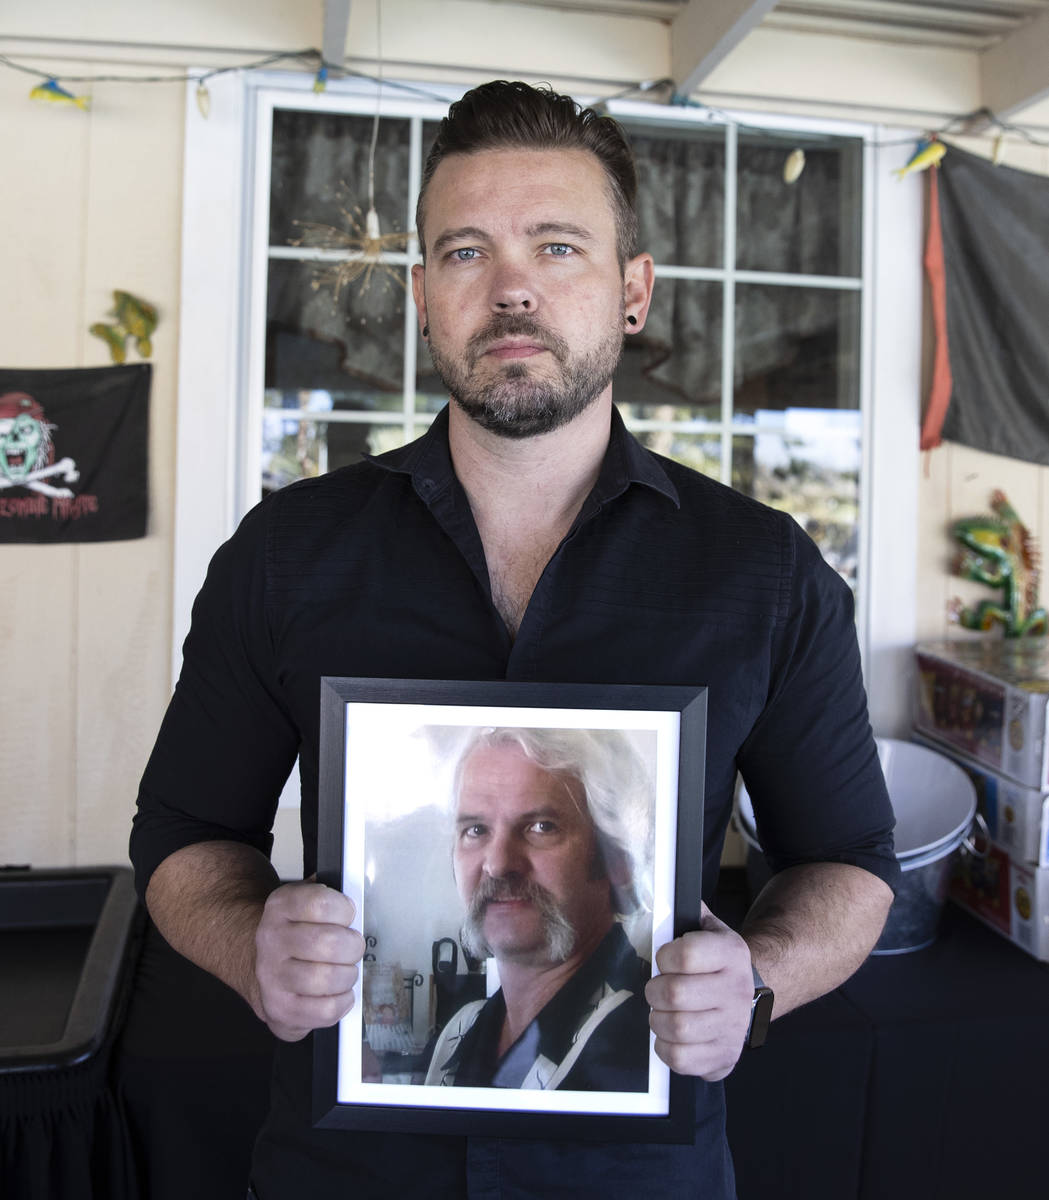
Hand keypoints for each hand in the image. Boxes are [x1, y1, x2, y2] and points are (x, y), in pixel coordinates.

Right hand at [252, 881, 364, 1041]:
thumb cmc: (295, 931)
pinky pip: (325, 1010)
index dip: (344, 910)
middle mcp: (270, 940)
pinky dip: (342, 1002)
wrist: (259, 962)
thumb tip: (357, 891)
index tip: (348, 915)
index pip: (321, 903)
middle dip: (352, 947)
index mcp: (280, 906)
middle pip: (329, 943)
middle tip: (352, 948)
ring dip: (347, 976)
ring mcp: (271, 977)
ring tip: (344, 971)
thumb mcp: (305, 900)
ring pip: (328, 978)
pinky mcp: (279, 1009)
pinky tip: (338, 993)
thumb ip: (330, 895)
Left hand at [644, 902, 754, 1080]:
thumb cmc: (717, 963)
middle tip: (656, 989)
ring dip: (657, 1020)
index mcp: (732, 954)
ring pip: (676, 1028)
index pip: (685, 954)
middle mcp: (736, 991)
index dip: (664, 956)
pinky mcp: (724, 1057)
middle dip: (654, 990)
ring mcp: (732, 1028)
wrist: (751, 997)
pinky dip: (665, 1048)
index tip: (664, 958)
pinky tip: (669, 1036)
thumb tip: (660, 896)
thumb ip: (686, 914)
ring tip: (661, 1012)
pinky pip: (680, 1059)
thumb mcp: (709, 930)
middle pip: (675, 993)